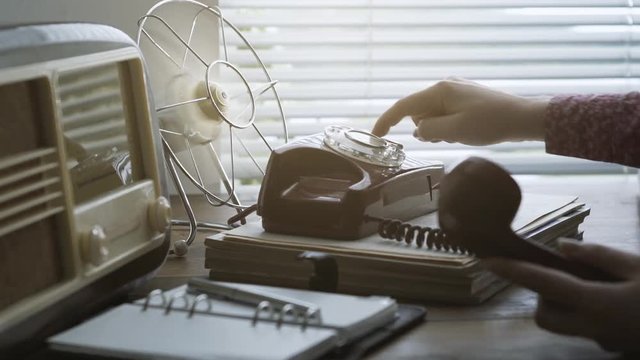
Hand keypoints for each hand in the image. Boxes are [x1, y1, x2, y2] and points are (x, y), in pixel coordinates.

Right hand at [372, 78, 548, 144]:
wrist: (523, 118)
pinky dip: (447, 127)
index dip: (387, 121)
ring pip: (431, 116)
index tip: (376, 136)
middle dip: (424, 129)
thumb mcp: (454, 131)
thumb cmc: (490, 123)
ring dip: (438, 130)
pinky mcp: (463, 100)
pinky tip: (463, 132)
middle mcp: (445, 87)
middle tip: (447, 138)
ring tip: (459, 135)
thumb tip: (418, 131)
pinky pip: (444, 115)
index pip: (403, 106)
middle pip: (418, 112)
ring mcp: (455, 92)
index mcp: (440, 91)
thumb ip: (429, 130)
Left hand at [483, 239, 639, 352]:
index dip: (513, 271)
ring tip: (592, 283)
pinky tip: (615, 298)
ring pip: (564, 325)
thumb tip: (562, 247)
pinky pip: (588, 330)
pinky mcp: (616, 347)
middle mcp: (593, 328)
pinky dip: (587, 313)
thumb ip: (598, 256)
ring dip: (563, 304)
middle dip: (542, 295)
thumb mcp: (639, 266)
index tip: (489, 261)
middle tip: (564, 274)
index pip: (542, 284)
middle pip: (544, 316)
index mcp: (597, 303)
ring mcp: (605, 342)